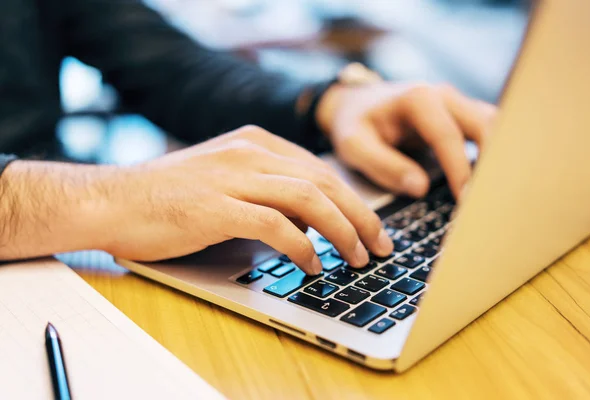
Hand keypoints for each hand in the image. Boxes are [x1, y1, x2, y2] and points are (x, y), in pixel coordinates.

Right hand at [103, 126, 392, 273]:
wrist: (113, 200)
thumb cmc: (169, 197)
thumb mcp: (227, 181)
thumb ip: (269, 192)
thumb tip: (312, 221)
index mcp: (256, 142)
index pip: (321, 169)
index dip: (353, 199)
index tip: (371, 226)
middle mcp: (249, 152)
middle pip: (325, 181)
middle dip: (360, 216)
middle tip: (379, 245)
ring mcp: (233, 176)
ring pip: (309, 198)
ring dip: (341, 231)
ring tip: (356, 258)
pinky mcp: (217, 206)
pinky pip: (276, 225)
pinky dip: (302, 247)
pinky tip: (313, 265)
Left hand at [317, 82, 496, 197]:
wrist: (355, 103)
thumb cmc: (354, 124)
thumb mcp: (354, 145)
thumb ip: (383, 165)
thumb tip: (419, 187)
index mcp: (417, 98)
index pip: (448, 136)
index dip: (459, 170)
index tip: (465, 200)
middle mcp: (443, 95)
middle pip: (484, 124)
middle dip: (491, 162)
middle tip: (489, 199)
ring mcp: (456, 103)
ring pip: (493, 125)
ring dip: (498, 157)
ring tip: (496, 193)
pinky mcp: (461, 115)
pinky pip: (487, 131)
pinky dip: (493, 154)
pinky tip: (491, 182)